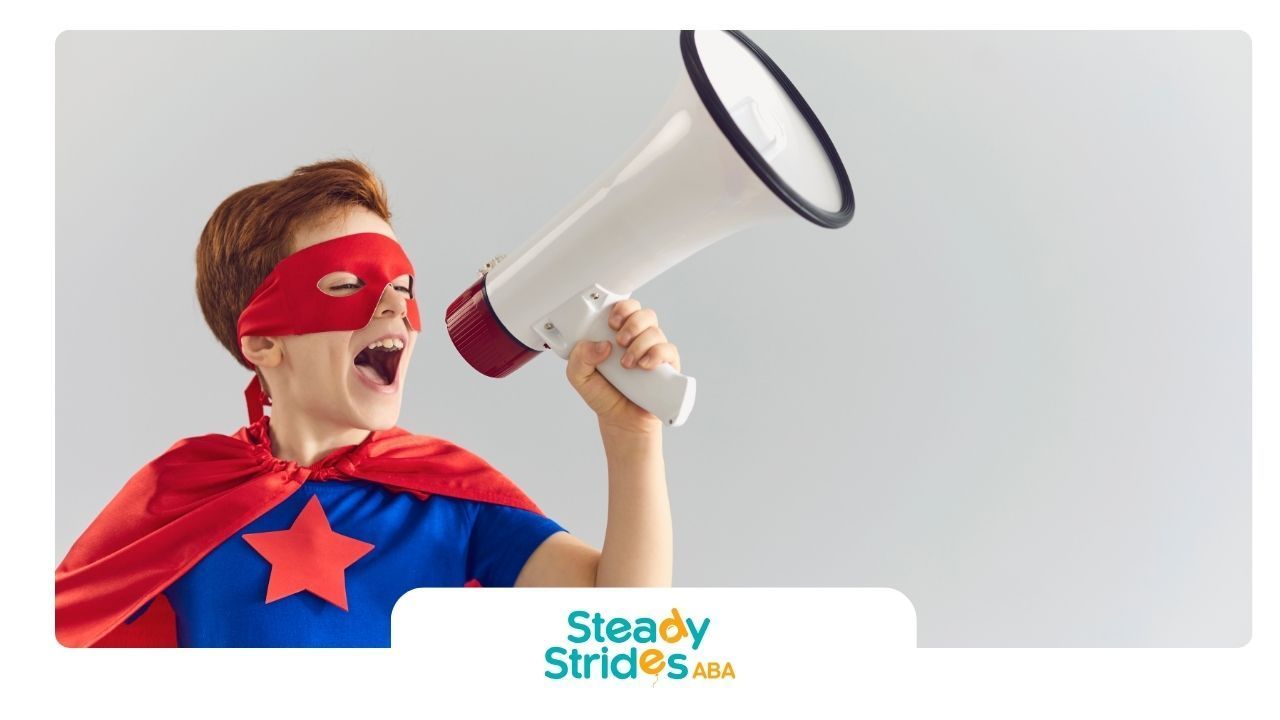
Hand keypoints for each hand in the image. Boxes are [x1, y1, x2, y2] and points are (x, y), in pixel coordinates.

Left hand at [565, 299, 681, 434]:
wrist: (620, 421)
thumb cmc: (603, 394)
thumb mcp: (579, 376)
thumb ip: (580, 357)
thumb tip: (601, 345)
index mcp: (617, 334)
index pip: (626, 308)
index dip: (622, 308)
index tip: (612, 322)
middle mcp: (638, 339)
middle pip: (645, 314)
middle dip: (632, 323)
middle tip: (619, 341)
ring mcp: (654, 352)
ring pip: (655, 332)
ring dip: (640, 344)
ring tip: (626, 364)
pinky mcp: (667, 367)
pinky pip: (669, 350)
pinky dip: (656, 354)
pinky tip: (644, 365)